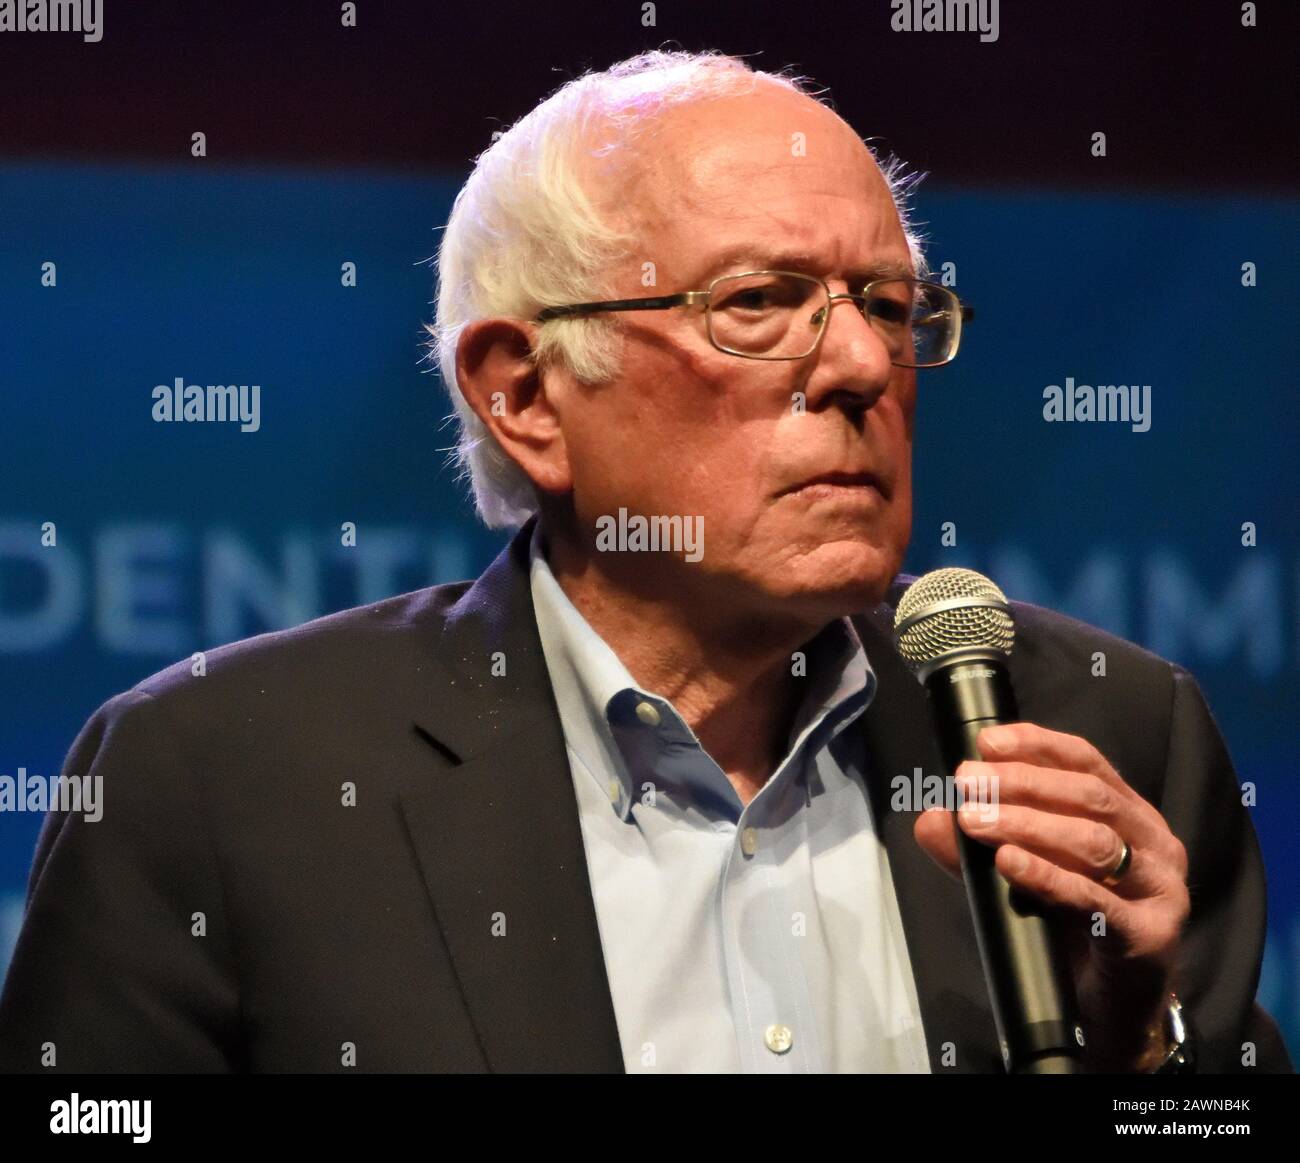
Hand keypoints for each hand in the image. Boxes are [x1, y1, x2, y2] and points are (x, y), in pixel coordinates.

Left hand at [914, 722, 1189, 1071]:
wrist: (1106, 1009)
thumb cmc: (1070, 929)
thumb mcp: (1019, 876)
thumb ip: (977, 848)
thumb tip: (931, 818)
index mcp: (1128, 814)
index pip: (1086, 762)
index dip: (1036, 745)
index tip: (985, 743)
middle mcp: (1152, 842)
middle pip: (1089, 795)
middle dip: (1022, 783)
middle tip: (966, 782)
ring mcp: (1159, 888)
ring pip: (1095, 841)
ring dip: (1028, 825)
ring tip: (976, 821)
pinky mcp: (1150, 935)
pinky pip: (1096, 900)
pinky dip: (1048, 877)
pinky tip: (1010, 863)